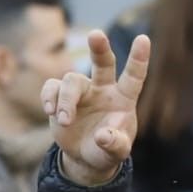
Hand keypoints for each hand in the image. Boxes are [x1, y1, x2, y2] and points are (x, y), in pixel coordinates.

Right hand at [43, 30, 148, 186]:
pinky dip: (49, 97)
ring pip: (72, 80)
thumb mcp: (116, 152)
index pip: (134, 76)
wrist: (85, 157)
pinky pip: (52, 87)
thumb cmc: (107, 150)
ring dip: (67, 101)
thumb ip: (115, 144)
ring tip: (65, 121)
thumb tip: (103, 135)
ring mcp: (82, 91)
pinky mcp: (60, 96)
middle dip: (99, 48)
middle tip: (96, 35)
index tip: (143, 38)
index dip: (139, 58)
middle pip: (103, 62)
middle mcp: (103, 89)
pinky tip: (51, 112)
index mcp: (124, 99)